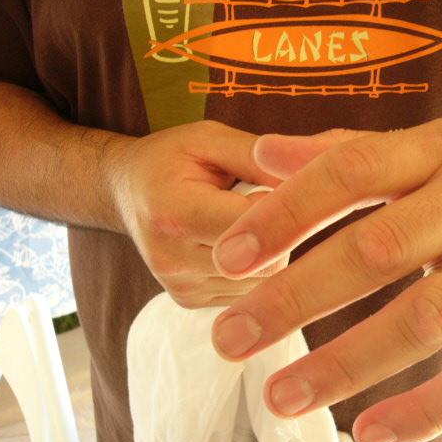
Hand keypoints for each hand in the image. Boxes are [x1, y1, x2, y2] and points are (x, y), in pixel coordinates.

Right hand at [108, 120, 288, 308]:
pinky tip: (236, 243)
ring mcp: (182, 288)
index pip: (255, 226)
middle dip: (281, 234)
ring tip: (242, 222)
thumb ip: (259, 158)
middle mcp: (173, 260)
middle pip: (266, 264)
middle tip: (264, 204)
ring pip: (262, 283)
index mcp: (175, 214)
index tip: (282, 186)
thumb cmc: (172, 160)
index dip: (282, 205)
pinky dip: (254, 269)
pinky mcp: (190, 302)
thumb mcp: (211, 140)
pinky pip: (247, 292)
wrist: (128, 193)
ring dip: (269, 253)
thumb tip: (313, 173)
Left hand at [208, 117, 441, 441]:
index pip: (351, 171)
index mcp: (441, 148)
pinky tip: (370, 433)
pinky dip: (426, 410)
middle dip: (293, 298)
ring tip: (281, 395)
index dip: (284, 212)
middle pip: (376, 251)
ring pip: (423, 319)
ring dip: (344, 362)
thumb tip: (262, 157)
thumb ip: (346, 151)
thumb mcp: (427, 146)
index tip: (228, 257)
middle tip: (229, 339)